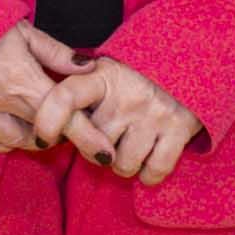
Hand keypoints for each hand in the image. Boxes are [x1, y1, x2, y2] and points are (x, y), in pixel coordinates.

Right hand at [0, 21, 74, 156]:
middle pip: (40, 134)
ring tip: (42, 128)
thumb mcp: (22, 30)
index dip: (85, 133)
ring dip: (32, 140)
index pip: (61, 114)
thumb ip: (56, 53)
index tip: (101, 145)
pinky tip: (11, 133)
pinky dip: (1, 143)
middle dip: (59, 134)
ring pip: (12, 143)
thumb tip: (87, 67)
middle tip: (68, 125)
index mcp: (19, 77)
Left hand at [44, 54, 201, 181]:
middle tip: (107, 138)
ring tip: (130, 146)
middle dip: (95, 151)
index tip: (43, 138)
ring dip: (124, 164)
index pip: (66, 97)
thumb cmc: (137, 76)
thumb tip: (46, 128)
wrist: (192, 60)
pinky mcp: (180, 129)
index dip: (48, 120)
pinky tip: (148, 159)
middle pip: (93, 145)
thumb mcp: (105, 72)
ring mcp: (155, 113)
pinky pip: (153, 170)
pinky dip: (148, 174)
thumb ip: (77, 94)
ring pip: (122, 164)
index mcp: (103, 75)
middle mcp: (128, 94)